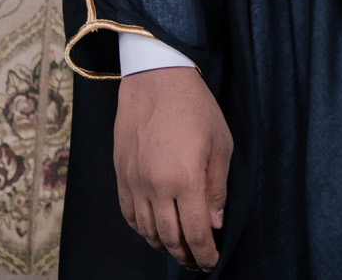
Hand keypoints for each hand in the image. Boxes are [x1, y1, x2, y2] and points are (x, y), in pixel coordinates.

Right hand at [115, 65, 231, 270]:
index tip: (212, 262)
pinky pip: (129, 214)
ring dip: (164, 246)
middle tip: (197, 262)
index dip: (205, 253)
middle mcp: (156, 187)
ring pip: (147, 230)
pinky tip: (153, 232)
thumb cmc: (195, 108)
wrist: (156, 80)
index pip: (195, 232)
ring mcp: (134, 182)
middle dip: (185, 255)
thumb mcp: (221, 144)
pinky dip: (142, 230)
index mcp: (185, 179)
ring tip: (178, 250)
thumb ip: (217, 188)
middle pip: (169, 237)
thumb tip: (215, 223)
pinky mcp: (121, 175)